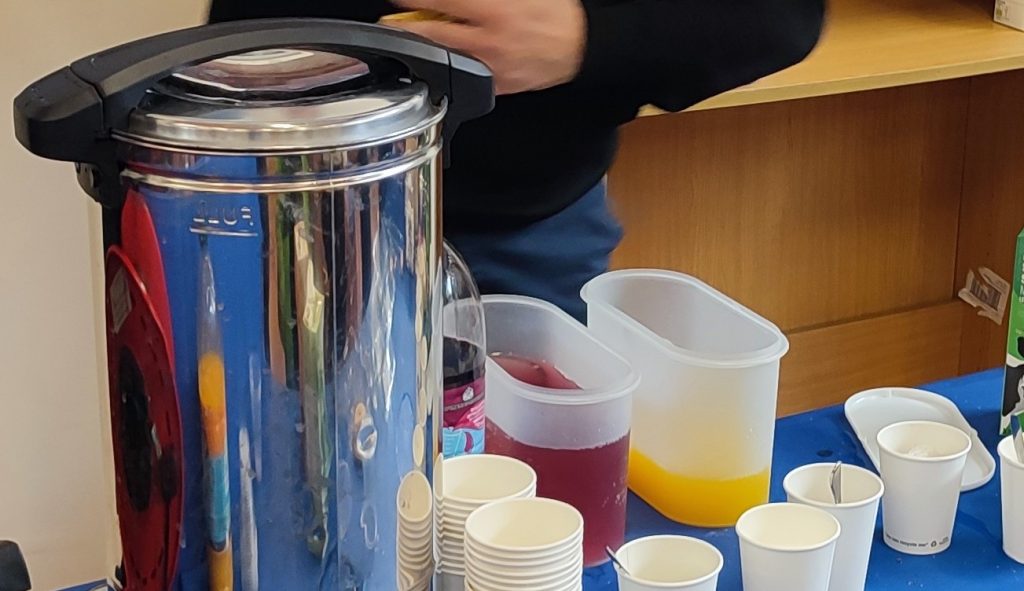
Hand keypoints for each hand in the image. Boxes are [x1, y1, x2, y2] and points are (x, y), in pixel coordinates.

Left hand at [384, 0, 586, 94]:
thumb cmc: (554, 14)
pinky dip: (452, 65)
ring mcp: (491, 67)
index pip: (440, 2)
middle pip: (432, 35)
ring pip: (444, 59)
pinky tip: (447, 55)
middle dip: (407, 26)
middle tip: (393, 20)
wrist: (580, 46)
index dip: (413, 0)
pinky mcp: (496, 86)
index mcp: (496, 12)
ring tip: (418, 35)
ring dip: (426, 46)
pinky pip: (465, 77)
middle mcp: (489, 42)